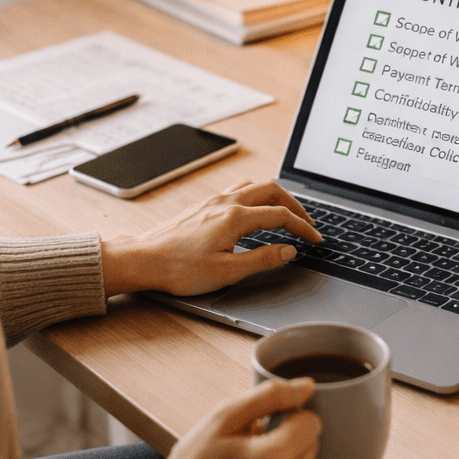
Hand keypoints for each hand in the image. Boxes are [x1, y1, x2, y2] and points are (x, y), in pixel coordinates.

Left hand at [101, 180, 321, 296]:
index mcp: (235, 217)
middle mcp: (225, 202)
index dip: (303, 227)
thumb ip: (262, 259)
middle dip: (294, 205)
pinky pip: (237, 191)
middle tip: (307, 223)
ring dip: (274, 197)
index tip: (315, 240)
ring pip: (253, 186)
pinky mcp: (203, 206)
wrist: (143, 259)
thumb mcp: (227, 272)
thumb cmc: (180, 269)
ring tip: (285, 214)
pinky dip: (255, 197)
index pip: (281, 215)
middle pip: (271, 191)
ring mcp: (212, 201)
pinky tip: (253, 213)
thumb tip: (288, 250)